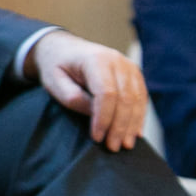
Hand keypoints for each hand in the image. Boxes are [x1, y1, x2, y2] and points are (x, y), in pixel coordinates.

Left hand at [25, 30, 147, 150]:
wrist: (63, 49)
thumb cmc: (56, 67)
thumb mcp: (54, 82)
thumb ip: (73, 98)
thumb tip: (96, 115)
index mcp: (95, 59)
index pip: (106, 93)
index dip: (104, 118)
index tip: (97, 137)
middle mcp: (117, 61)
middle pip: (125, 98)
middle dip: (120, 125)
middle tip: (113, 147)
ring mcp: (129, 67)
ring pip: (137, 99)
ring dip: (132, 124)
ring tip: (125, 145)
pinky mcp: (134, 75)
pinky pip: (141, 98)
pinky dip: (139, 117)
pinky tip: (135, 133)